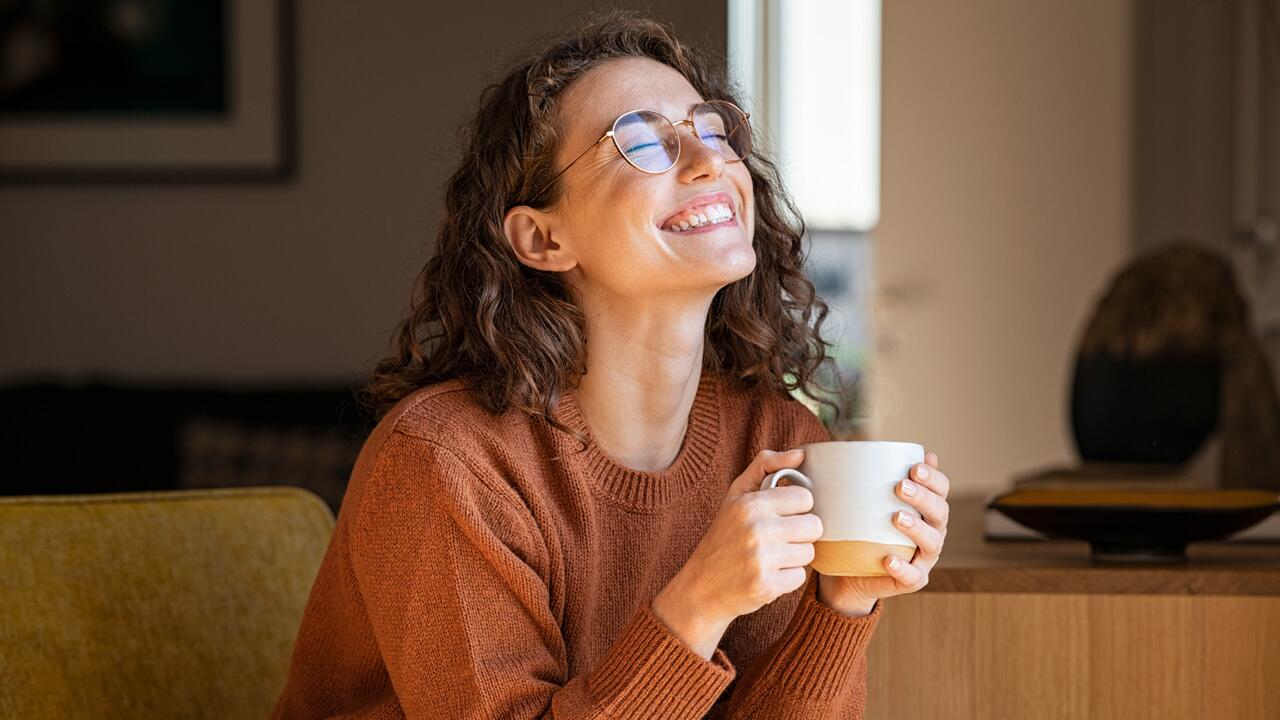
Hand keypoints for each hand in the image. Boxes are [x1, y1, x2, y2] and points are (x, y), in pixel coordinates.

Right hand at [653, 449, 823, 647]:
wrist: (701, 588)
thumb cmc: (723, 537)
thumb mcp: (736, 496)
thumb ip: (765, 466)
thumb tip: (800, 453)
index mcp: (751, 504)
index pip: (805, 498)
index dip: (796, 508)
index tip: (781, 516)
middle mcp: (757, 529)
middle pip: (814, 526)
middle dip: (800, 534)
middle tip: (778, 539)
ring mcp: (762, 559)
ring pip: (809, 553)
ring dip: (794, 557)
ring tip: (770, 558)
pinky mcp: (767, 586)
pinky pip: (800, 577)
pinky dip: (787, 579)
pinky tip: (767, 575)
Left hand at [816, 452, 949, 613]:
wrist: (850, 571)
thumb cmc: (861, 527)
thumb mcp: (863, 500)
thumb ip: (869, 476)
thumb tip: (863, 447)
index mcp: (926, 508)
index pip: (941, 489)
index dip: (934, 478)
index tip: (914, 467)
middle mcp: (932, 531)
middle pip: (940, 512)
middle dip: (924, 497)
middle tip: (900, 487)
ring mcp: (924, 558)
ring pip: (932, 543)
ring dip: (917, 529)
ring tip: (897, 517)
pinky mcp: (912, 580)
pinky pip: (913, 576)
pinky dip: (903, 568)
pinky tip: (889, 559)